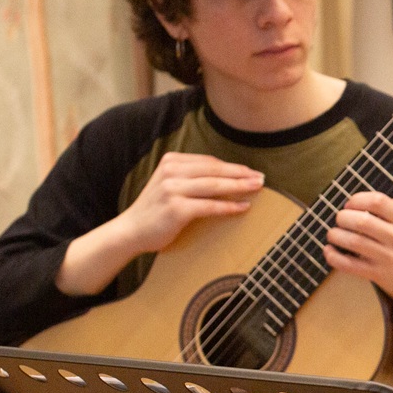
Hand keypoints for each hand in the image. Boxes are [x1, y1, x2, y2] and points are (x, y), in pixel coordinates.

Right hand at [113, 152, 263, 255]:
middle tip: (261, 177)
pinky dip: (228, 206)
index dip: (232, 167)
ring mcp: (172, 189)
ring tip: (257, 188)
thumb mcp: (170, 184)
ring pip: (214, 185)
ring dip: (239, 186)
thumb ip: (191, 176)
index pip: (209, 162)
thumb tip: (227, 175)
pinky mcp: (176, 208)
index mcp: (171, 161)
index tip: (250, 171)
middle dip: (241, 173)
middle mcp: (171, 171)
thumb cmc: (156, 209)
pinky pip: (209, 206)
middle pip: (214, 170)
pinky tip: (243, 207)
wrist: (131, 231)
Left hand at [324, 191, 392, 310]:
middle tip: (340, 220)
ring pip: (353, 242)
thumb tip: (363, 198)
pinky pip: (349, 265)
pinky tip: (329, 251)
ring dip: (335, 235)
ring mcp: (387, 257)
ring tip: (333, 234)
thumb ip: (392, 210)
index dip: (357, 200)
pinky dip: (333, 257)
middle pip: (362, 221)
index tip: (349, 205)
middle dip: (342, 218)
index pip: (378, 201)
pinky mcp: (377, 274)